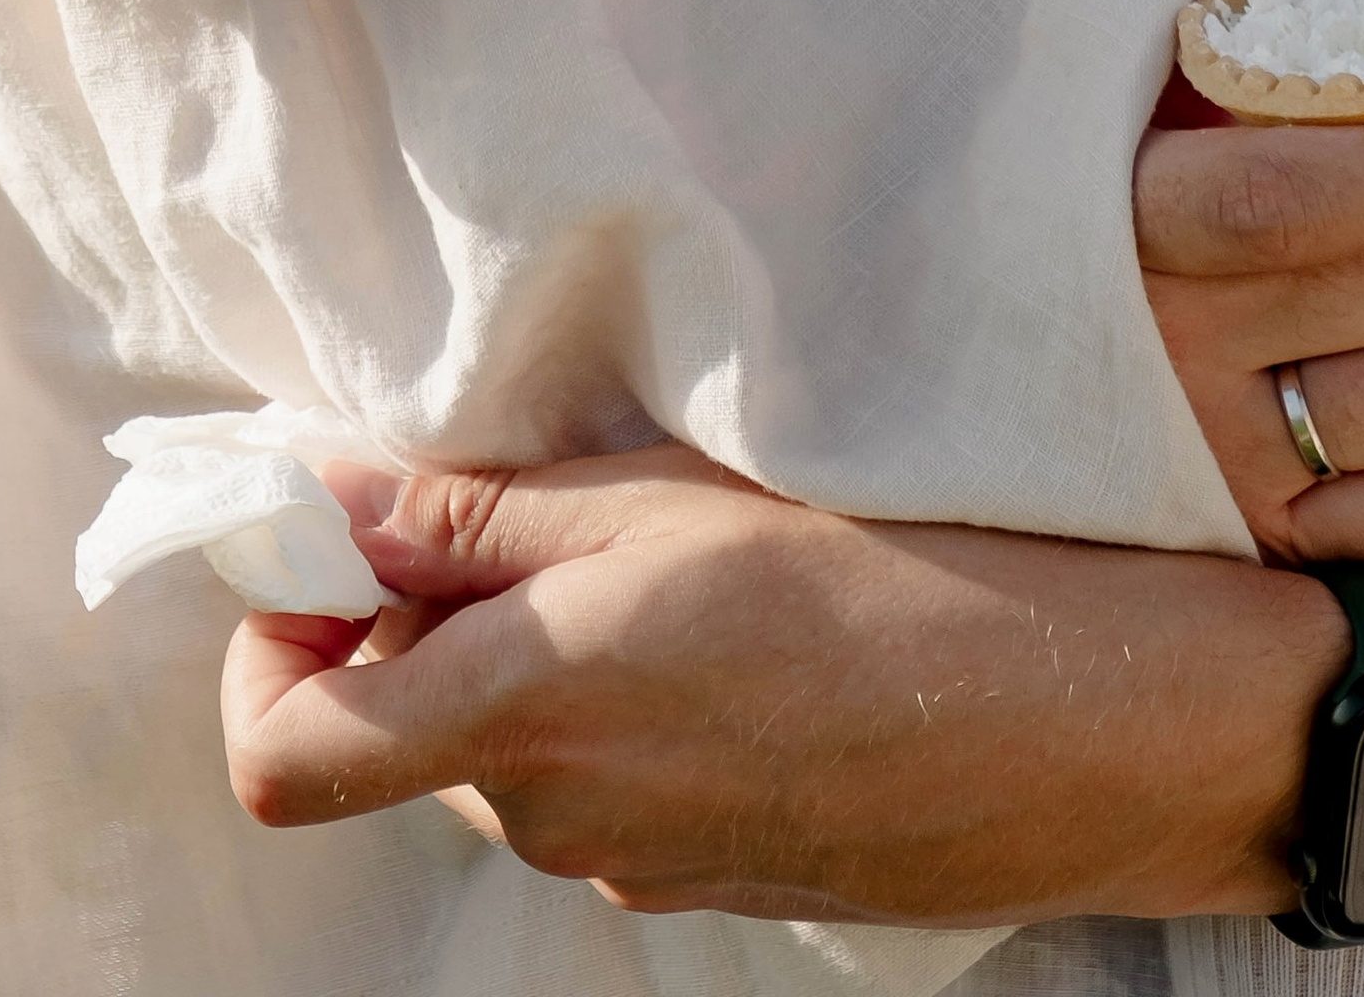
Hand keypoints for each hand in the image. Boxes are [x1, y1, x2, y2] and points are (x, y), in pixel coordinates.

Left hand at [221, 447, 1341, 921]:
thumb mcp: (664, 500)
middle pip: (395, 731)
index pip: (281, 753)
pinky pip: (608, 784)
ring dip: (527, 648)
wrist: (1097, 721)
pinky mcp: (720, 874)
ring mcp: (643, 862)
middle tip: (520, 489)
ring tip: (652, 542)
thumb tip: (321, 496)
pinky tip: (728, 619)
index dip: (266, 640)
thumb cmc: (892, 580)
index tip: (323, 536)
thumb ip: (474, 515)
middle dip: (416, 614)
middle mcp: (562, 817)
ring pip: (508, 751)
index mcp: (523, 717)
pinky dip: (616, 699)